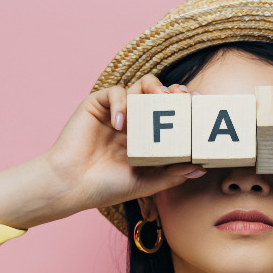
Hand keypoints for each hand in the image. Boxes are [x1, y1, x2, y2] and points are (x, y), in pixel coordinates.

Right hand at [42, 75, 205, 211]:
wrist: (72, 186)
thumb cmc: (106, 187)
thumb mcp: (146, 183)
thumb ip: (172, 175)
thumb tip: (201, 169)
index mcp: (146, 136)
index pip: (171, 113)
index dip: (185, 106)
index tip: (198, 105)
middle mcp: (133, 120)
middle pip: (158, 93)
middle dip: (174, 91)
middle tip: (182, 97)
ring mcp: (115, 112)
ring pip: (139, 85)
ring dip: (152, 88)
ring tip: (159, 99)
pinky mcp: (96, 105)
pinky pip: (113, 92)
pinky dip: (121, 103)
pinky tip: (120, 124)